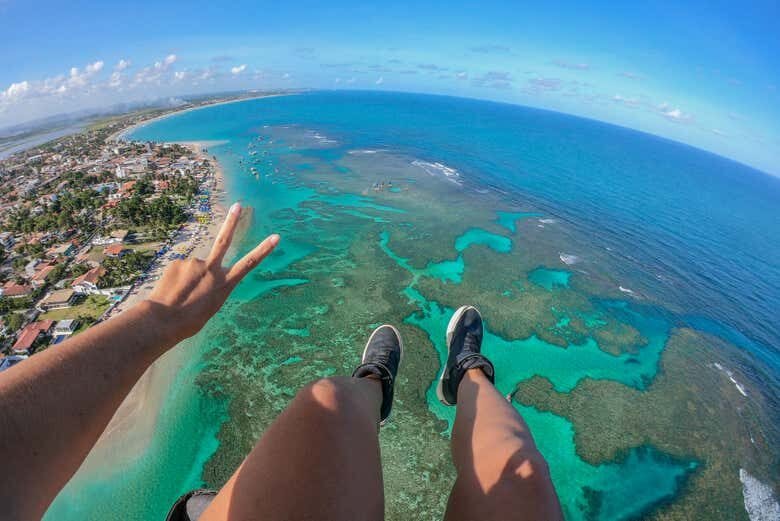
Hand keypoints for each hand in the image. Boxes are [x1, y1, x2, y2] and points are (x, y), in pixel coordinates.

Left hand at [147, 202, 278, 341]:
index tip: (276, 237)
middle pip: (224, 240)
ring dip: (188, 277)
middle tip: (238, 205)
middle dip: (232, 221)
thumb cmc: (189, 321)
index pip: (248, 263)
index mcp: (224, 284)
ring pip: (194, 266)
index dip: (263, 250)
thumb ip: (211, 287)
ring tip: (179, 294)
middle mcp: (212, 270)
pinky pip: (179, 269)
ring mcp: (194, 263)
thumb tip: (203, 276)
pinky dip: (176, 278)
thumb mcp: (210, 306)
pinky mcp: (177, 262)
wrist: (163, 320)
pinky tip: (171, 289)